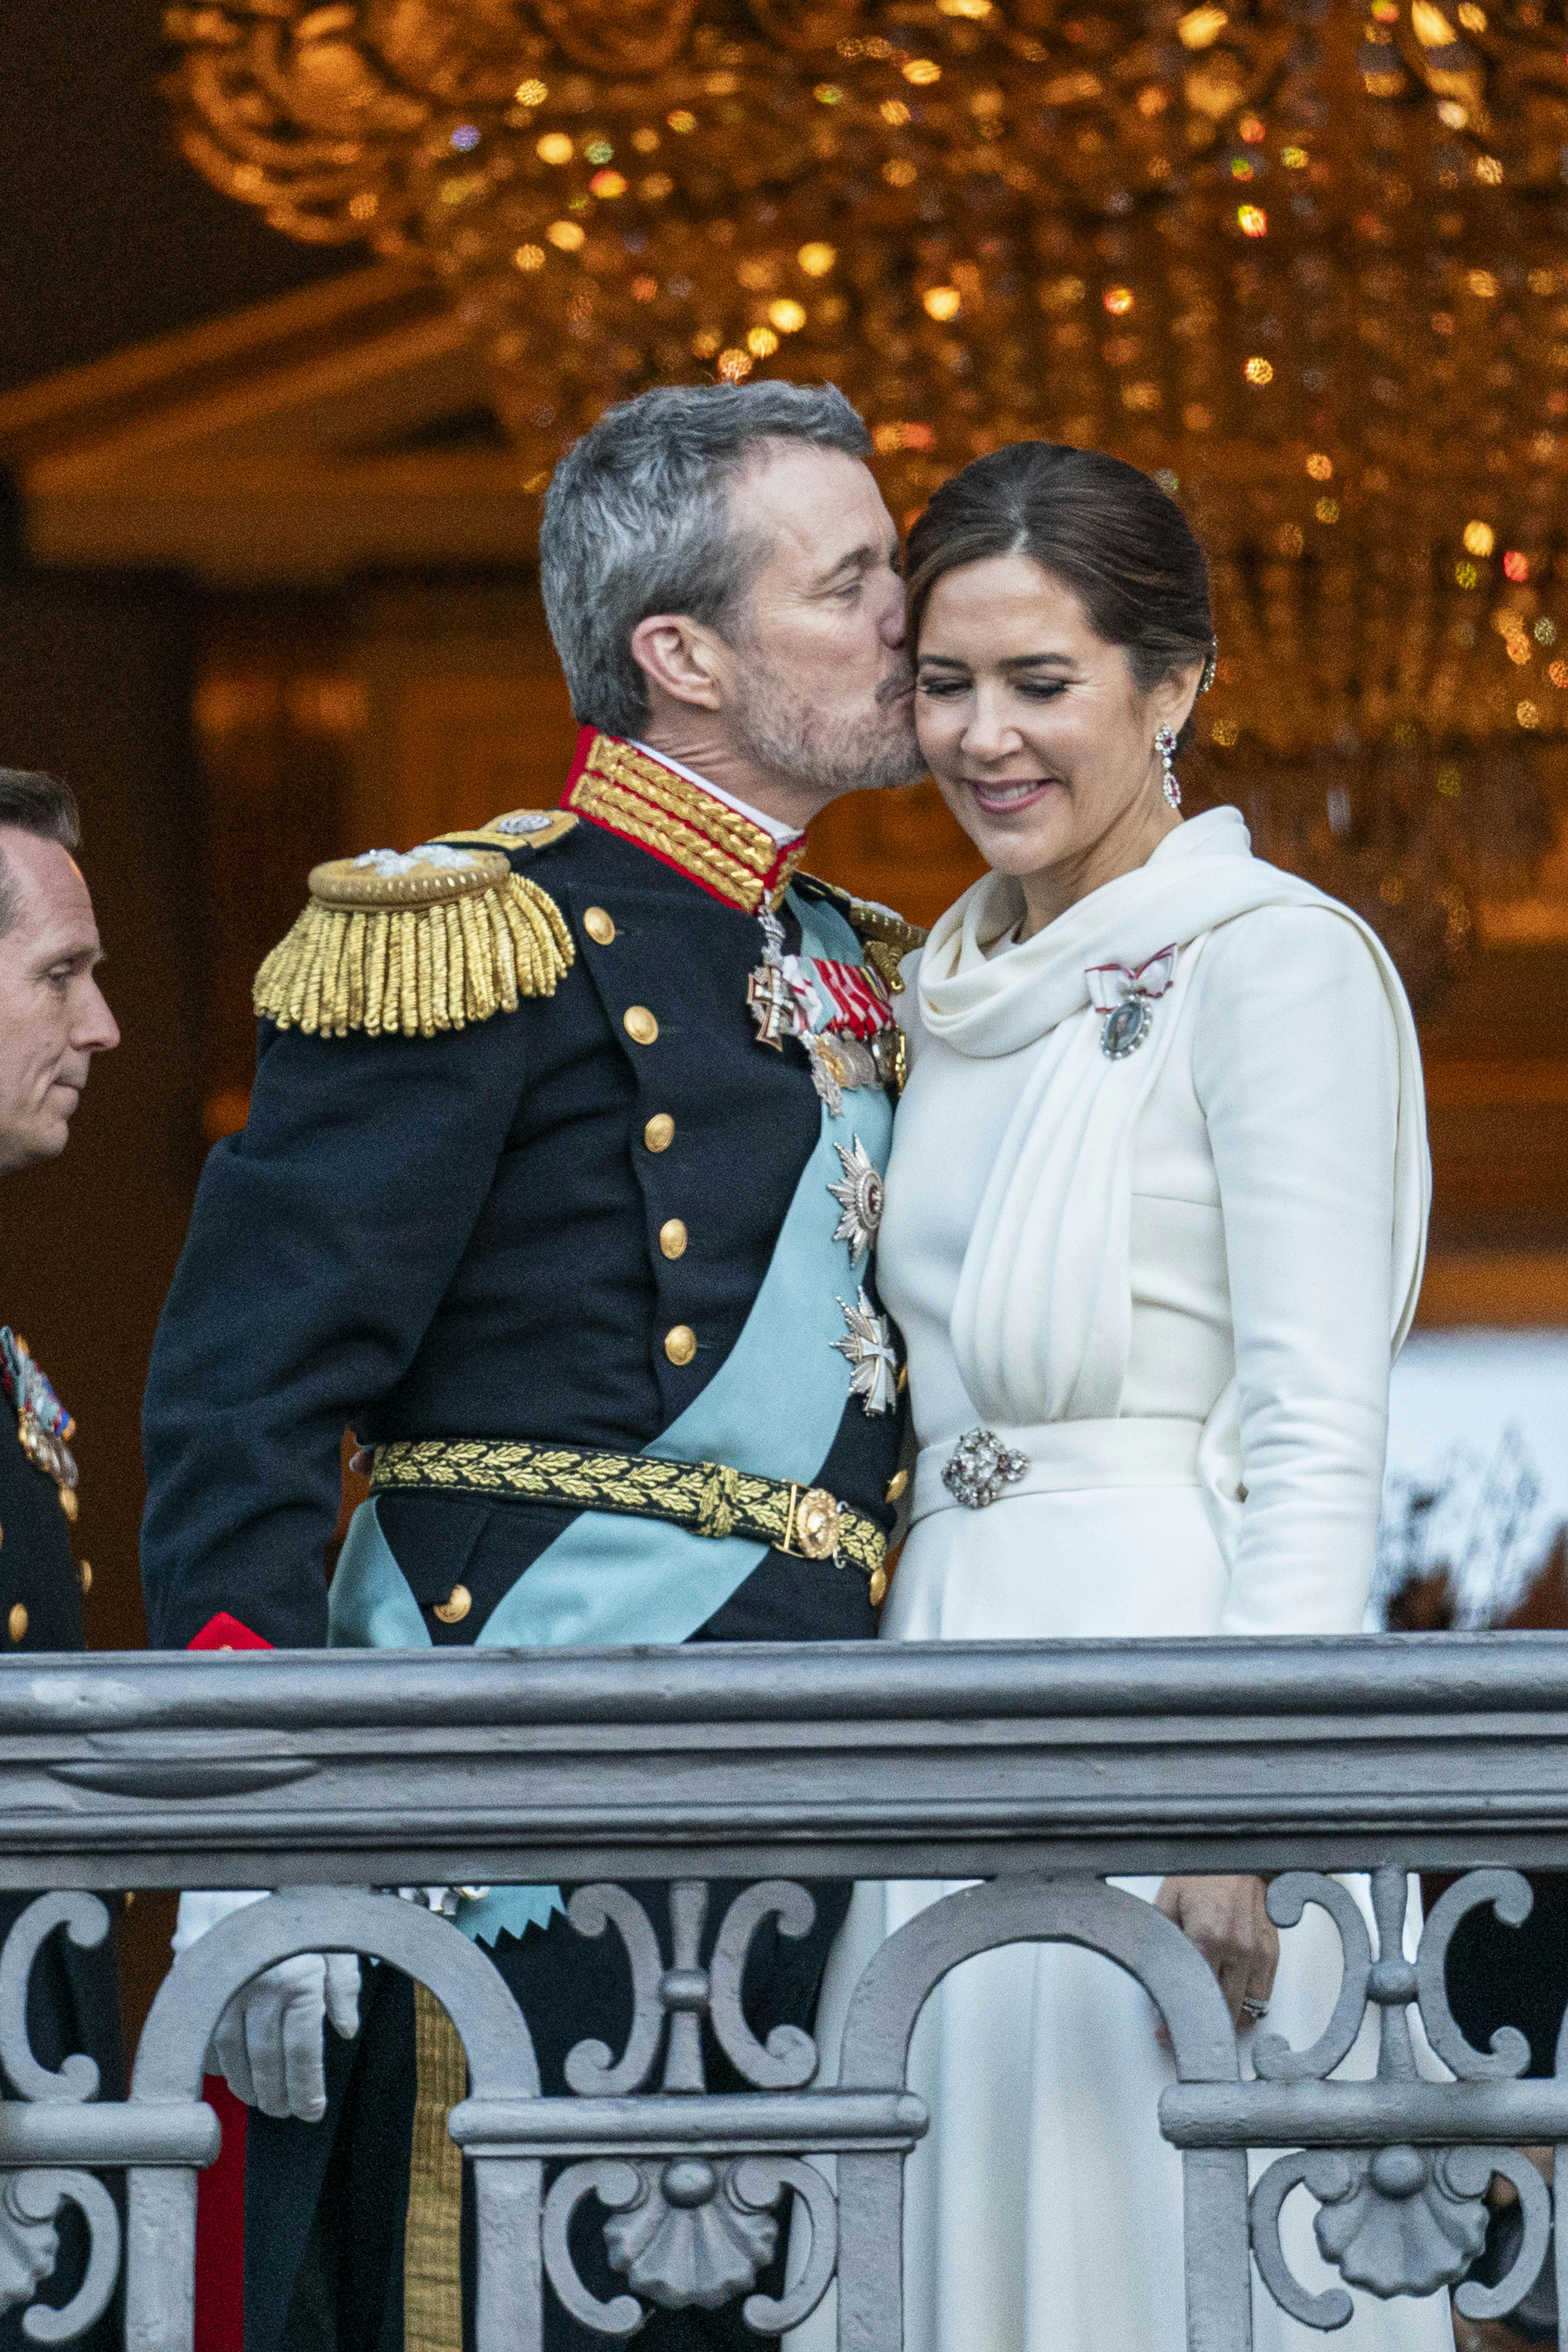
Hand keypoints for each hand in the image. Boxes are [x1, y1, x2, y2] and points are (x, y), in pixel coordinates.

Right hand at [172, 1889, 361, 2122]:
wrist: (253, 1871)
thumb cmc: (303, 1904)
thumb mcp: (337, 1937)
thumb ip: (344, 1983)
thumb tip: (347, 2029)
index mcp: (299, 1978)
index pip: (302, 2050)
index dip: (307, 2087)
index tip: (312, 2111)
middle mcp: (261, 1986)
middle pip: (268, 2058)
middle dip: (278, 2093)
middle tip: (286, 2111)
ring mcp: (228, 1986)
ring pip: (233, 2053)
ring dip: (247, 2083)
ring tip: (262, 2099)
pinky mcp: (201, 1984)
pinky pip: (206, 2033)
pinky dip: (217, 2059)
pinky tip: (231, 2074)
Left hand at [1155, 1875, 1277, 2028]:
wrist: (1240, 1856)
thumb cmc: (1204, 1874)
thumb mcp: (1170, 1900)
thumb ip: (1163, 1939)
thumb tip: (1155, 1973)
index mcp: (1208, 1937)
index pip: (1192, 1993)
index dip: (1175, 2018)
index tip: (1164, 2032)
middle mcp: (1237, 1949)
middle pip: (1220, 2007)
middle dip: (1201, 2025)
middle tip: (1183, 2033)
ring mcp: (1258, 1953)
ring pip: (1246, 2007)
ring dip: (1226, 2020)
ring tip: (1208, 2023)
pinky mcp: (1272, 1952)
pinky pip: (1264, 1995)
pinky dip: (1249, 2007)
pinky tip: (1232, 2008)